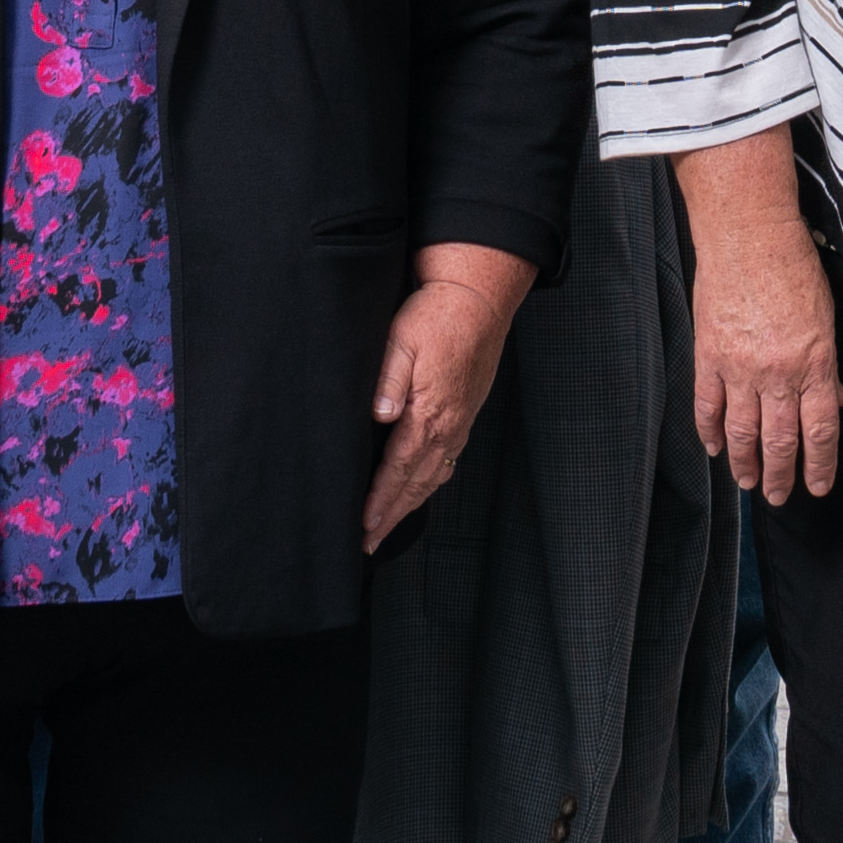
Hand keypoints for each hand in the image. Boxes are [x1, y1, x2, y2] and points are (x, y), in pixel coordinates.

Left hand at [364, 247, 535, 550]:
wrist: (478, 299)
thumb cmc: (435, 317)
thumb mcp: (401, 340)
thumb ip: (388, 380)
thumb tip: (378, 415)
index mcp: (429, 413)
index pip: (398, 470)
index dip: (379, 501)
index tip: (363, 526)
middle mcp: (448, 426)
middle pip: (416, 484)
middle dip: (391, 516)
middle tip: (368, 543)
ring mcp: (460, 423)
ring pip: (433, 477)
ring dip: (409, 505)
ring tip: (388, 526)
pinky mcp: (465, 414)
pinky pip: (447, 461)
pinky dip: (430, 484)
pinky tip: (420, 488)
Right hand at [687, 198, 842, 503]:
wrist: (748, 234)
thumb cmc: (794, 267)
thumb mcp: (827, 317)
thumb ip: (830, 366)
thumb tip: (839, 400)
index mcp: (815, 363)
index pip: (821, 430)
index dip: (820, 466)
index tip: (817, 487)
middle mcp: (778, 372)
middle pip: (781, 440)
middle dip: (781, 475)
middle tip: (779, 497)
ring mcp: (739, 366)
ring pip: (741, 431)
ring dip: (745, 463)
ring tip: (748, 483)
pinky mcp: (708, 355)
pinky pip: (707, 404)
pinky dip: (709, 431)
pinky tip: (713, 447)